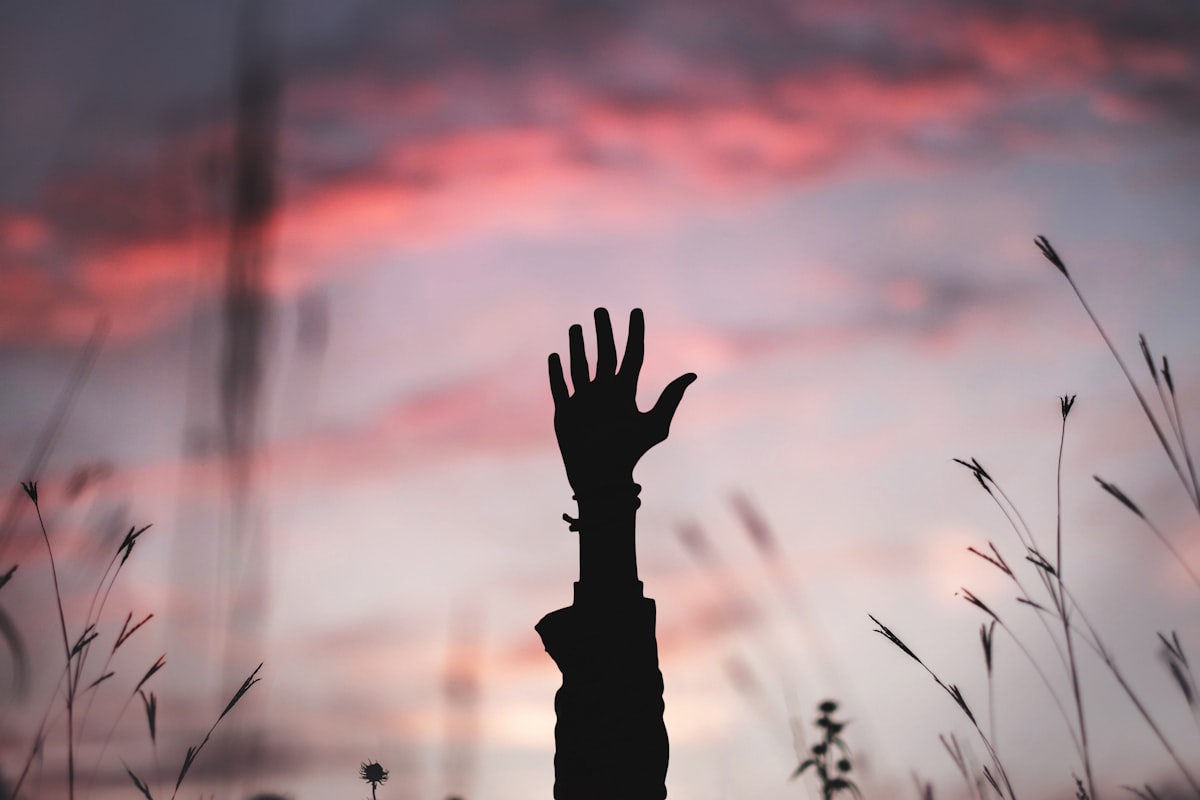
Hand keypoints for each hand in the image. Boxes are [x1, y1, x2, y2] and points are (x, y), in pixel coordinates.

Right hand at [548, 308, 695, 495]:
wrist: (602, 477)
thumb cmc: (630, 453)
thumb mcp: (655, 424)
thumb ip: (669, 398)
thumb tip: (692, 374)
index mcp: (626, 392)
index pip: (632, 355)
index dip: (635, 333)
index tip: (636, 312)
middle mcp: (605, 393)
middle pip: (604, 355)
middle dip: (603, 332)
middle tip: (600, 310)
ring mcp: (584, 402)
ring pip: (580, 367)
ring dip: (578, 347)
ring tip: (577, 327)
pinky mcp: (565, 413)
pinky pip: (560, 387)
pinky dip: (556, 372)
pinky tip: (555, 356)